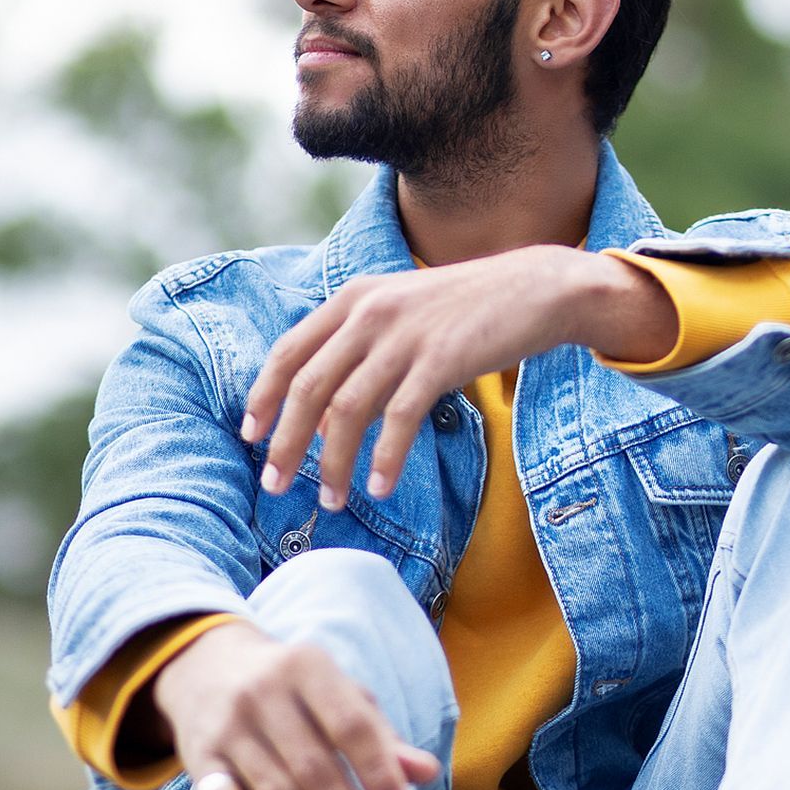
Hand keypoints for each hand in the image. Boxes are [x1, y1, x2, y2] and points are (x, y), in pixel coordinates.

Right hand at [151, 621, 441, 789]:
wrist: (206, 665)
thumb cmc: (293, 688)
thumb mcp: (338, 694)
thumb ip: (381, 735)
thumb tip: (427, 773)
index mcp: (308, 667)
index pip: (351, 726)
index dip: (379, 773)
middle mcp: (263, 692)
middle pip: (314, 768)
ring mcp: (227, 725)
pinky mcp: (198, 755)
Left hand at [241, 244, 676, 506]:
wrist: (537, 289)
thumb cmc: (468, 309)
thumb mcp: (403, 312)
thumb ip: (361, 348)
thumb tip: (324, 410)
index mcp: (354, 298)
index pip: (290, 351)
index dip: (264, 396)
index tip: (252, 435)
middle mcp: (370, 313)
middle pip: (308, 387)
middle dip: (286, 442)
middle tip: (275, 484)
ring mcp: (404, 336)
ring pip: (347, 410)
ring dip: (332, 463)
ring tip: (331, 500)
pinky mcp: (440, 360)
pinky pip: (399, 420)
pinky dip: (384, 460)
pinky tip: (380, 488)